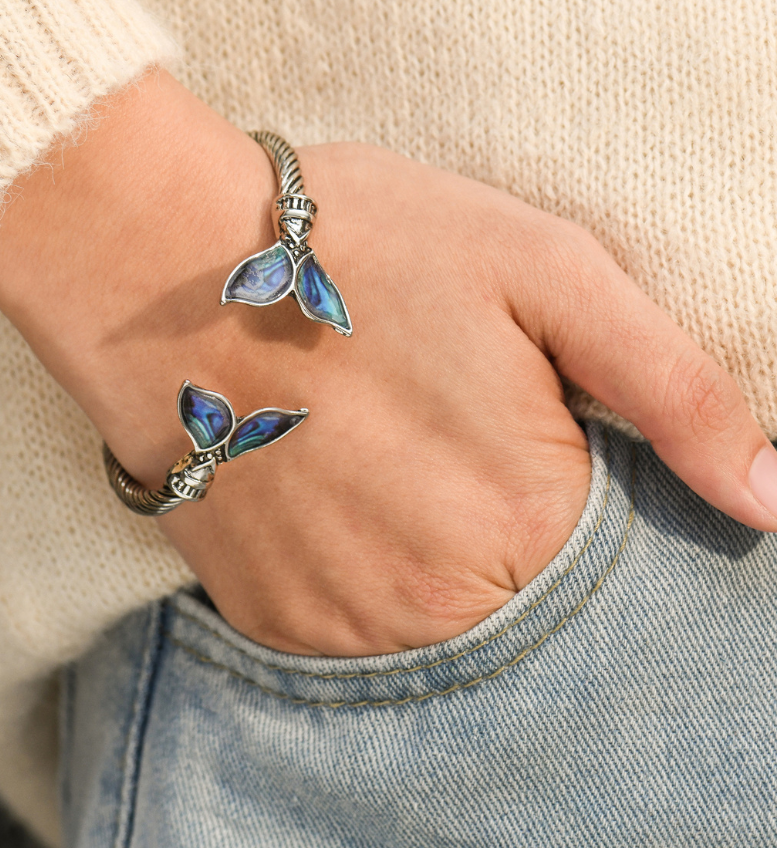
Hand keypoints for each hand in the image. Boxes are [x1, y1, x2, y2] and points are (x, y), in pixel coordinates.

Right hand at [0, 70, 776, 655]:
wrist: (167, 265)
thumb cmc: (356, 247)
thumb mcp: (538, 267)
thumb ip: (670, 384)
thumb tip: (772, 495)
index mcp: (526, 518)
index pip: (620, 567)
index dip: (583, 488)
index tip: (523, 429)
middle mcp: (438, 601)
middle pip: (530, 607)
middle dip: (508, 527)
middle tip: (439, 429)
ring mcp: (347, 624)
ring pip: (445, 630)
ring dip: (436, 559)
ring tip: (383, 453)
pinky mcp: (273, 622)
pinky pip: (359, 637)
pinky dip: (366, 577)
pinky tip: (335, 489)